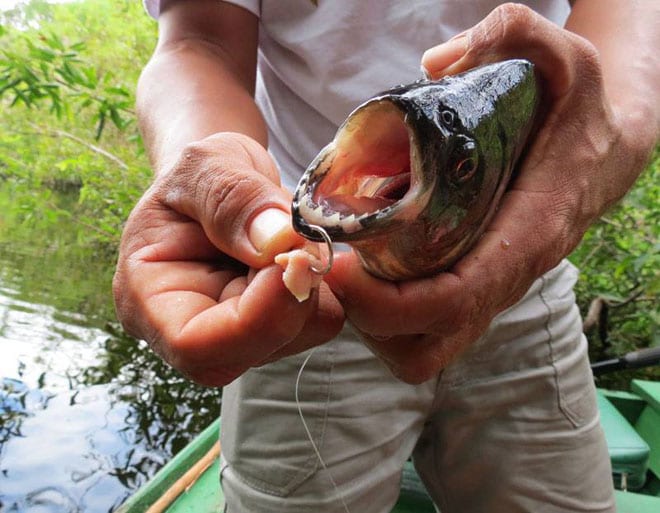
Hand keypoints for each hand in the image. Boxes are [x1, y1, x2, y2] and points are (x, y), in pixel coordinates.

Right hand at [113, 133, 343, 385]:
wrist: (221, 180)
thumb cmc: (199, 174)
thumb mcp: (205, 165)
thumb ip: (232, 198)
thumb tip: (277, 241)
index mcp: (148, 299)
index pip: (195, 344)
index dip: (255, 316)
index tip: (294, 258)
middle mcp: (190, 329)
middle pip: (253, 348)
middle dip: (293, 292)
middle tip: (303, 233)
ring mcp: (238, 333)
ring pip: (300, 334)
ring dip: (313, 281)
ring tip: (290, 232)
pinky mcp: (275, 325)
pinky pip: (321, 317)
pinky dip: (326, 281)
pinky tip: (301, 248)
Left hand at [324, 4, 655, 383]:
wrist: (605, 151)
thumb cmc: (579, 111)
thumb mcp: (564, 56)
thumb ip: (511, 35)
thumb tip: (435, 63)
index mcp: (525, 238)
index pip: (453, 300)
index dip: (388, 301)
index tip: (342, 266)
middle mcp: (504, 281)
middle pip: (427, 344)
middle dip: (370, 320)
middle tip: (337, 267)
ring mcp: (487, 293)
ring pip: (421, 351)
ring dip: (372, 326)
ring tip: (347, 274)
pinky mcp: (472, 292)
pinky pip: (423, 334)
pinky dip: (384, 320)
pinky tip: (366, 274)